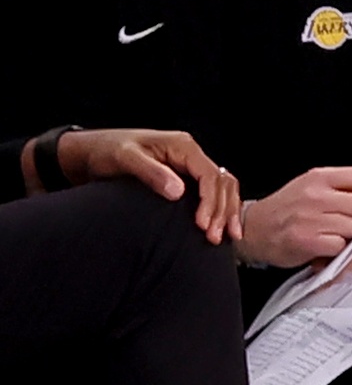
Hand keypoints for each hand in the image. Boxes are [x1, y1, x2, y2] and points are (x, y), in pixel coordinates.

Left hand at [57, 128, 238, 243]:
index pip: (209, 175)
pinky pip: (214, 192)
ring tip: (227, 237)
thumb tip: (179, 191)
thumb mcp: (124, 158)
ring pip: (223, 188)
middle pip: (221, 183)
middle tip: (213, 238)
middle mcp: (191, 154)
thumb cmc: (106, 152)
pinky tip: (223, 227)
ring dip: (226, 212)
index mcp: (183, 146)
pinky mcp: (186, 178)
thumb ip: (151, 172)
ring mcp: (190, 166)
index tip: (202, 225)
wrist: (92, 152)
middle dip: (221, 211)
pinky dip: (222, 209)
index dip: (210, 201)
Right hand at [239, 165, 351, 269]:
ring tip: (335, 237)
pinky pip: (339, 245)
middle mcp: (315, 195)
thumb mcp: (311, 190)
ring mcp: (310, 217)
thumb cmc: (286, 211)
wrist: (252, 230)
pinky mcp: (306, 239)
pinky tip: (325, 248)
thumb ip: (342, 191)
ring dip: (351, 236)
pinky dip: (337, 250)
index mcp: (319, 178)